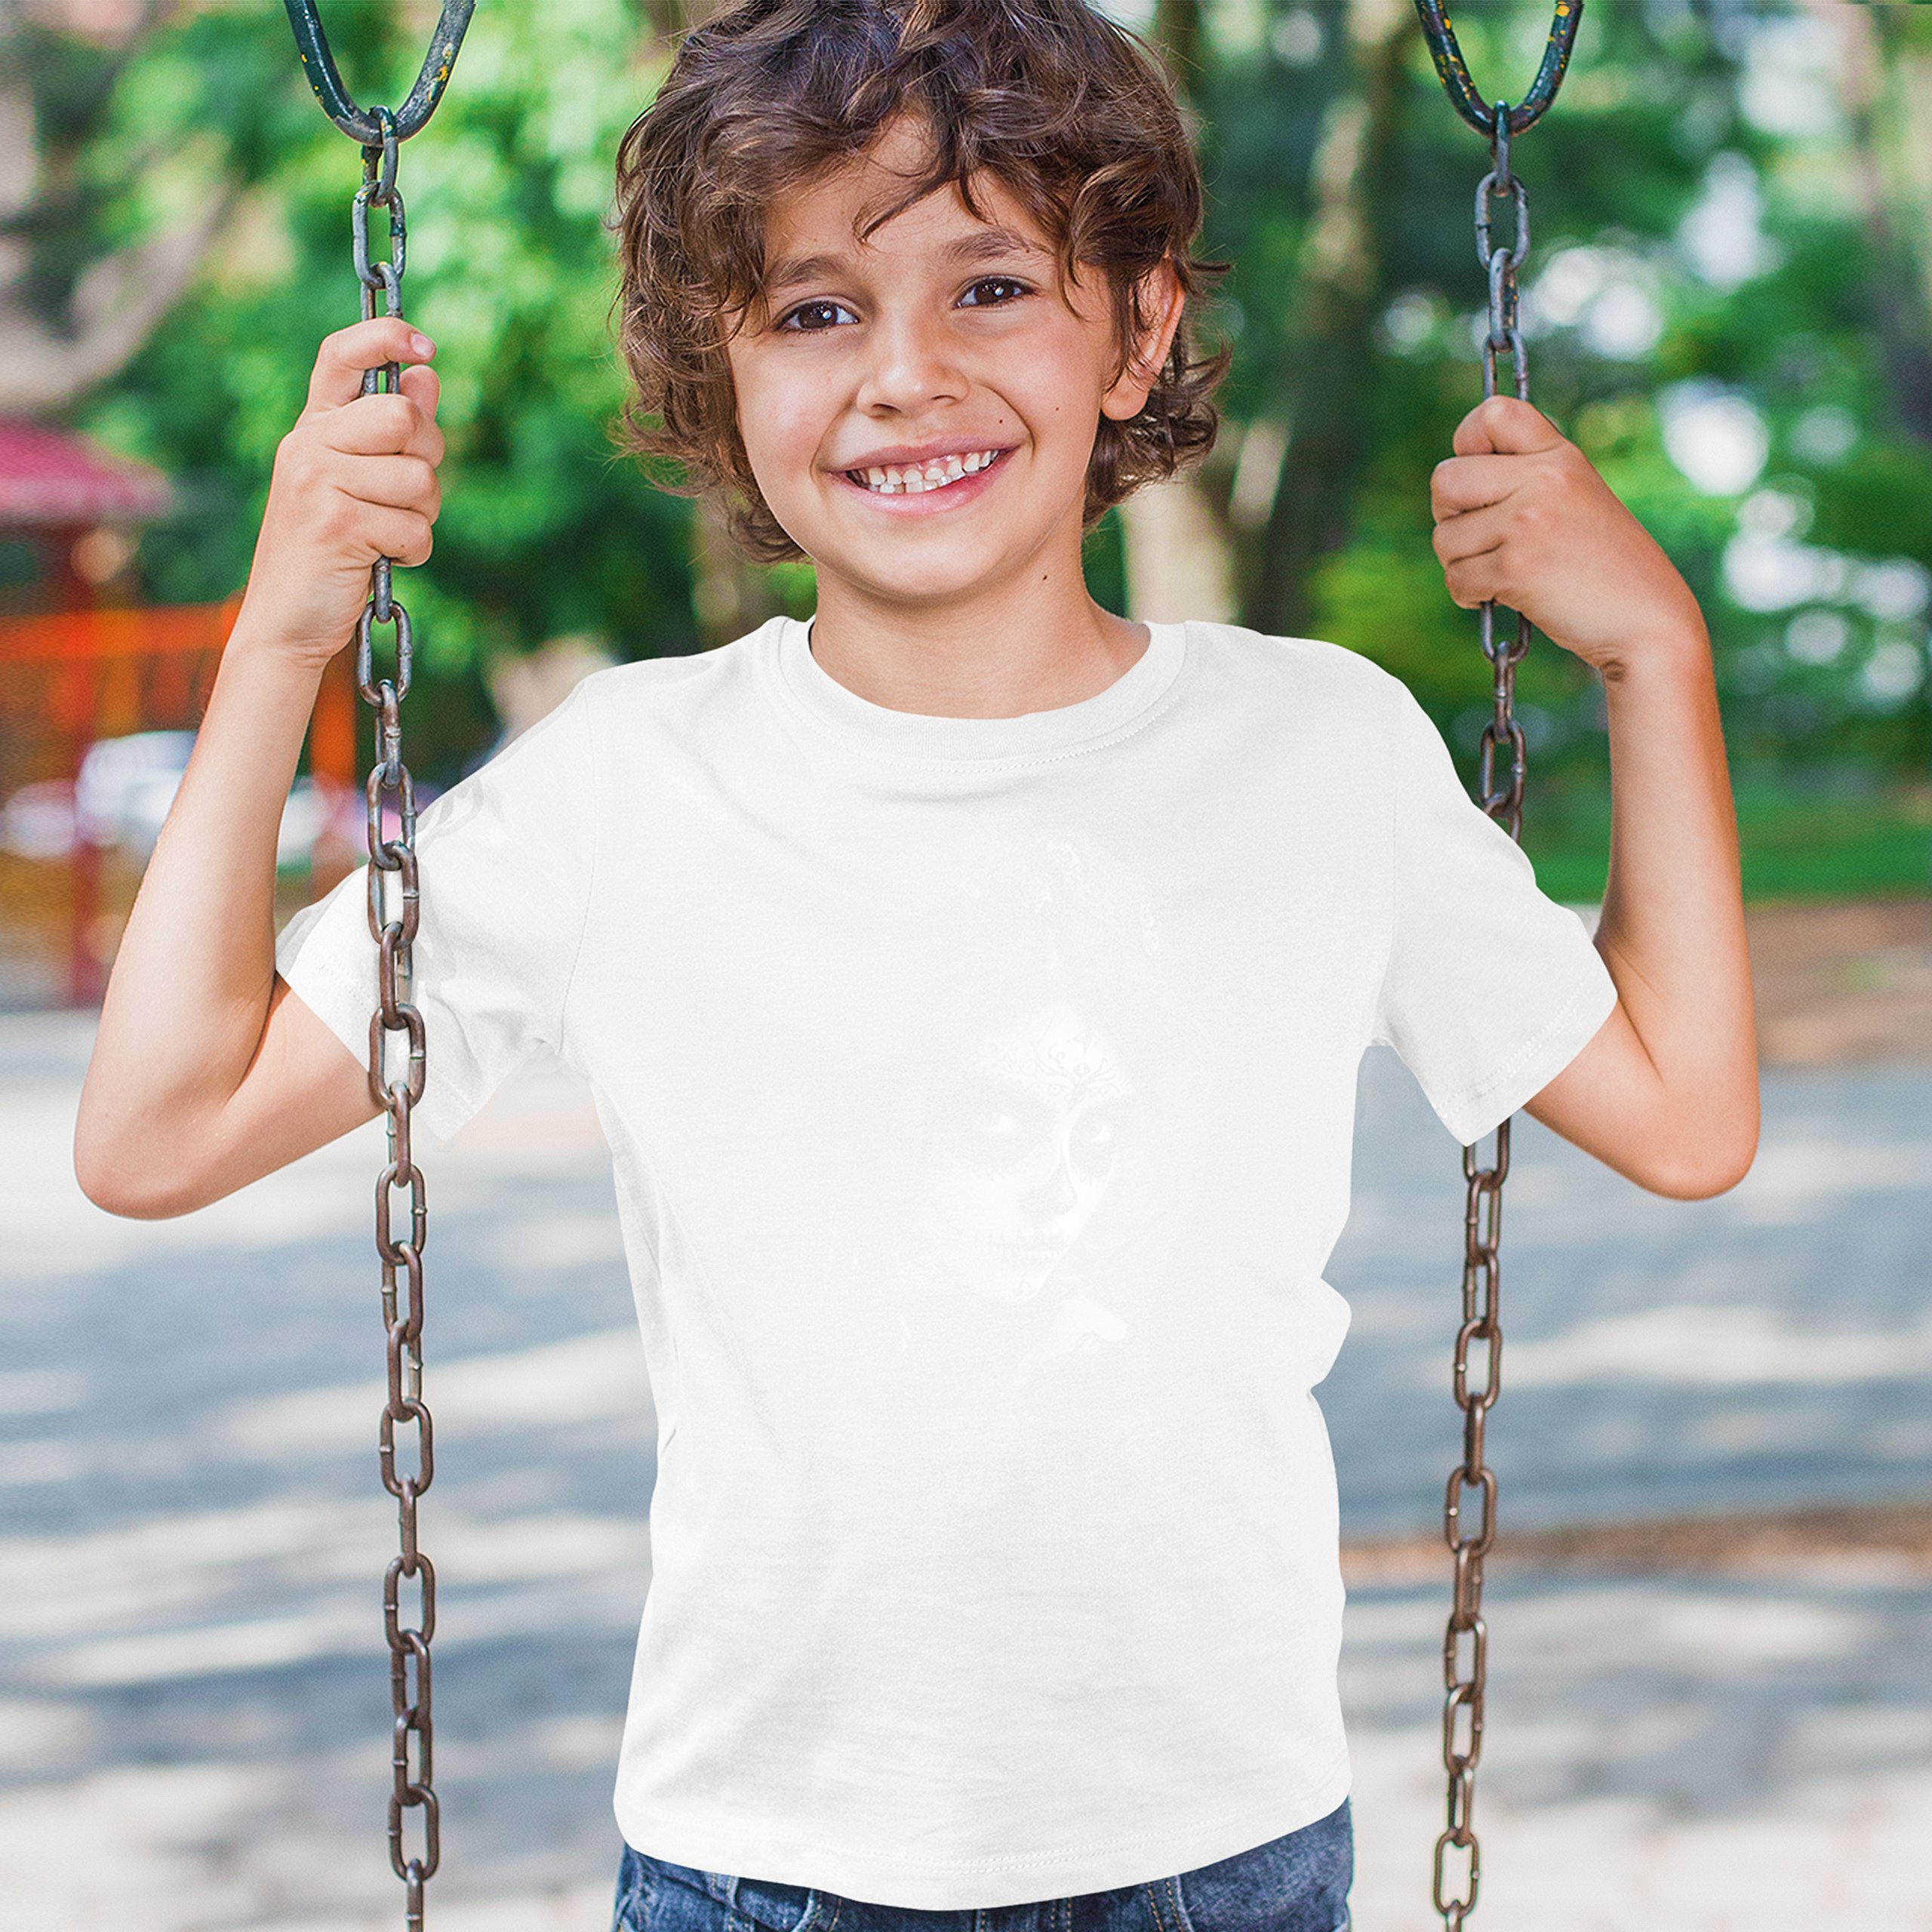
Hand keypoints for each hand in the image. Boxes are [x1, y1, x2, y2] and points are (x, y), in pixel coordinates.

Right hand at [232, 315, 444, 670]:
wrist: (285, 622)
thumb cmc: (329, 553)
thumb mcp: (357, 483)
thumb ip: (390, 433)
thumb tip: (426, 374)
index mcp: (312, 428)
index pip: (340, 355)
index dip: (385, 336)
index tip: (425, 346)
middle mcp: (308, 444)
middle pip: (404, 416)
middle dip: (426, 458)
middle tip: (404, 496)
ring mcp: (318, 480)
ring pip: (420, 477)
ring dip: (421, 516)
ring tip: (383, 536)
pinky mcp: (337, 522)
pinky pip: (416, 527)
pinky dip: (412, 552)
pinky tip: (380, 561)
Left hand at [1429, 395, 1705, 676]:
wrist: (1646, 621)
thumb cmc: (1603, 566)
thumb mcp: (1574, 499)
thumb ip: (1523, 479)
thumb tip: (1450, 480)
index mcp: (1559, 455)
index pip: (1493, 413)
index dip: (1467, 442)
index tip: (1478, 476)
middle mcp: (1544, 478)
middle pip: (1445, 479)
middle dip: (1450, 516)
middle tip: (1481, 537)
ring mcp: (1528, 521)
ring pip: (1445, 536)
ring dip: (1462, 563)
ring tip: (1504, 572)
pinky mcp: (1516, 567)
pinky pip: (1456, 578)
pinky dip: (1470, 595)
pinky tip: (1503, 595)